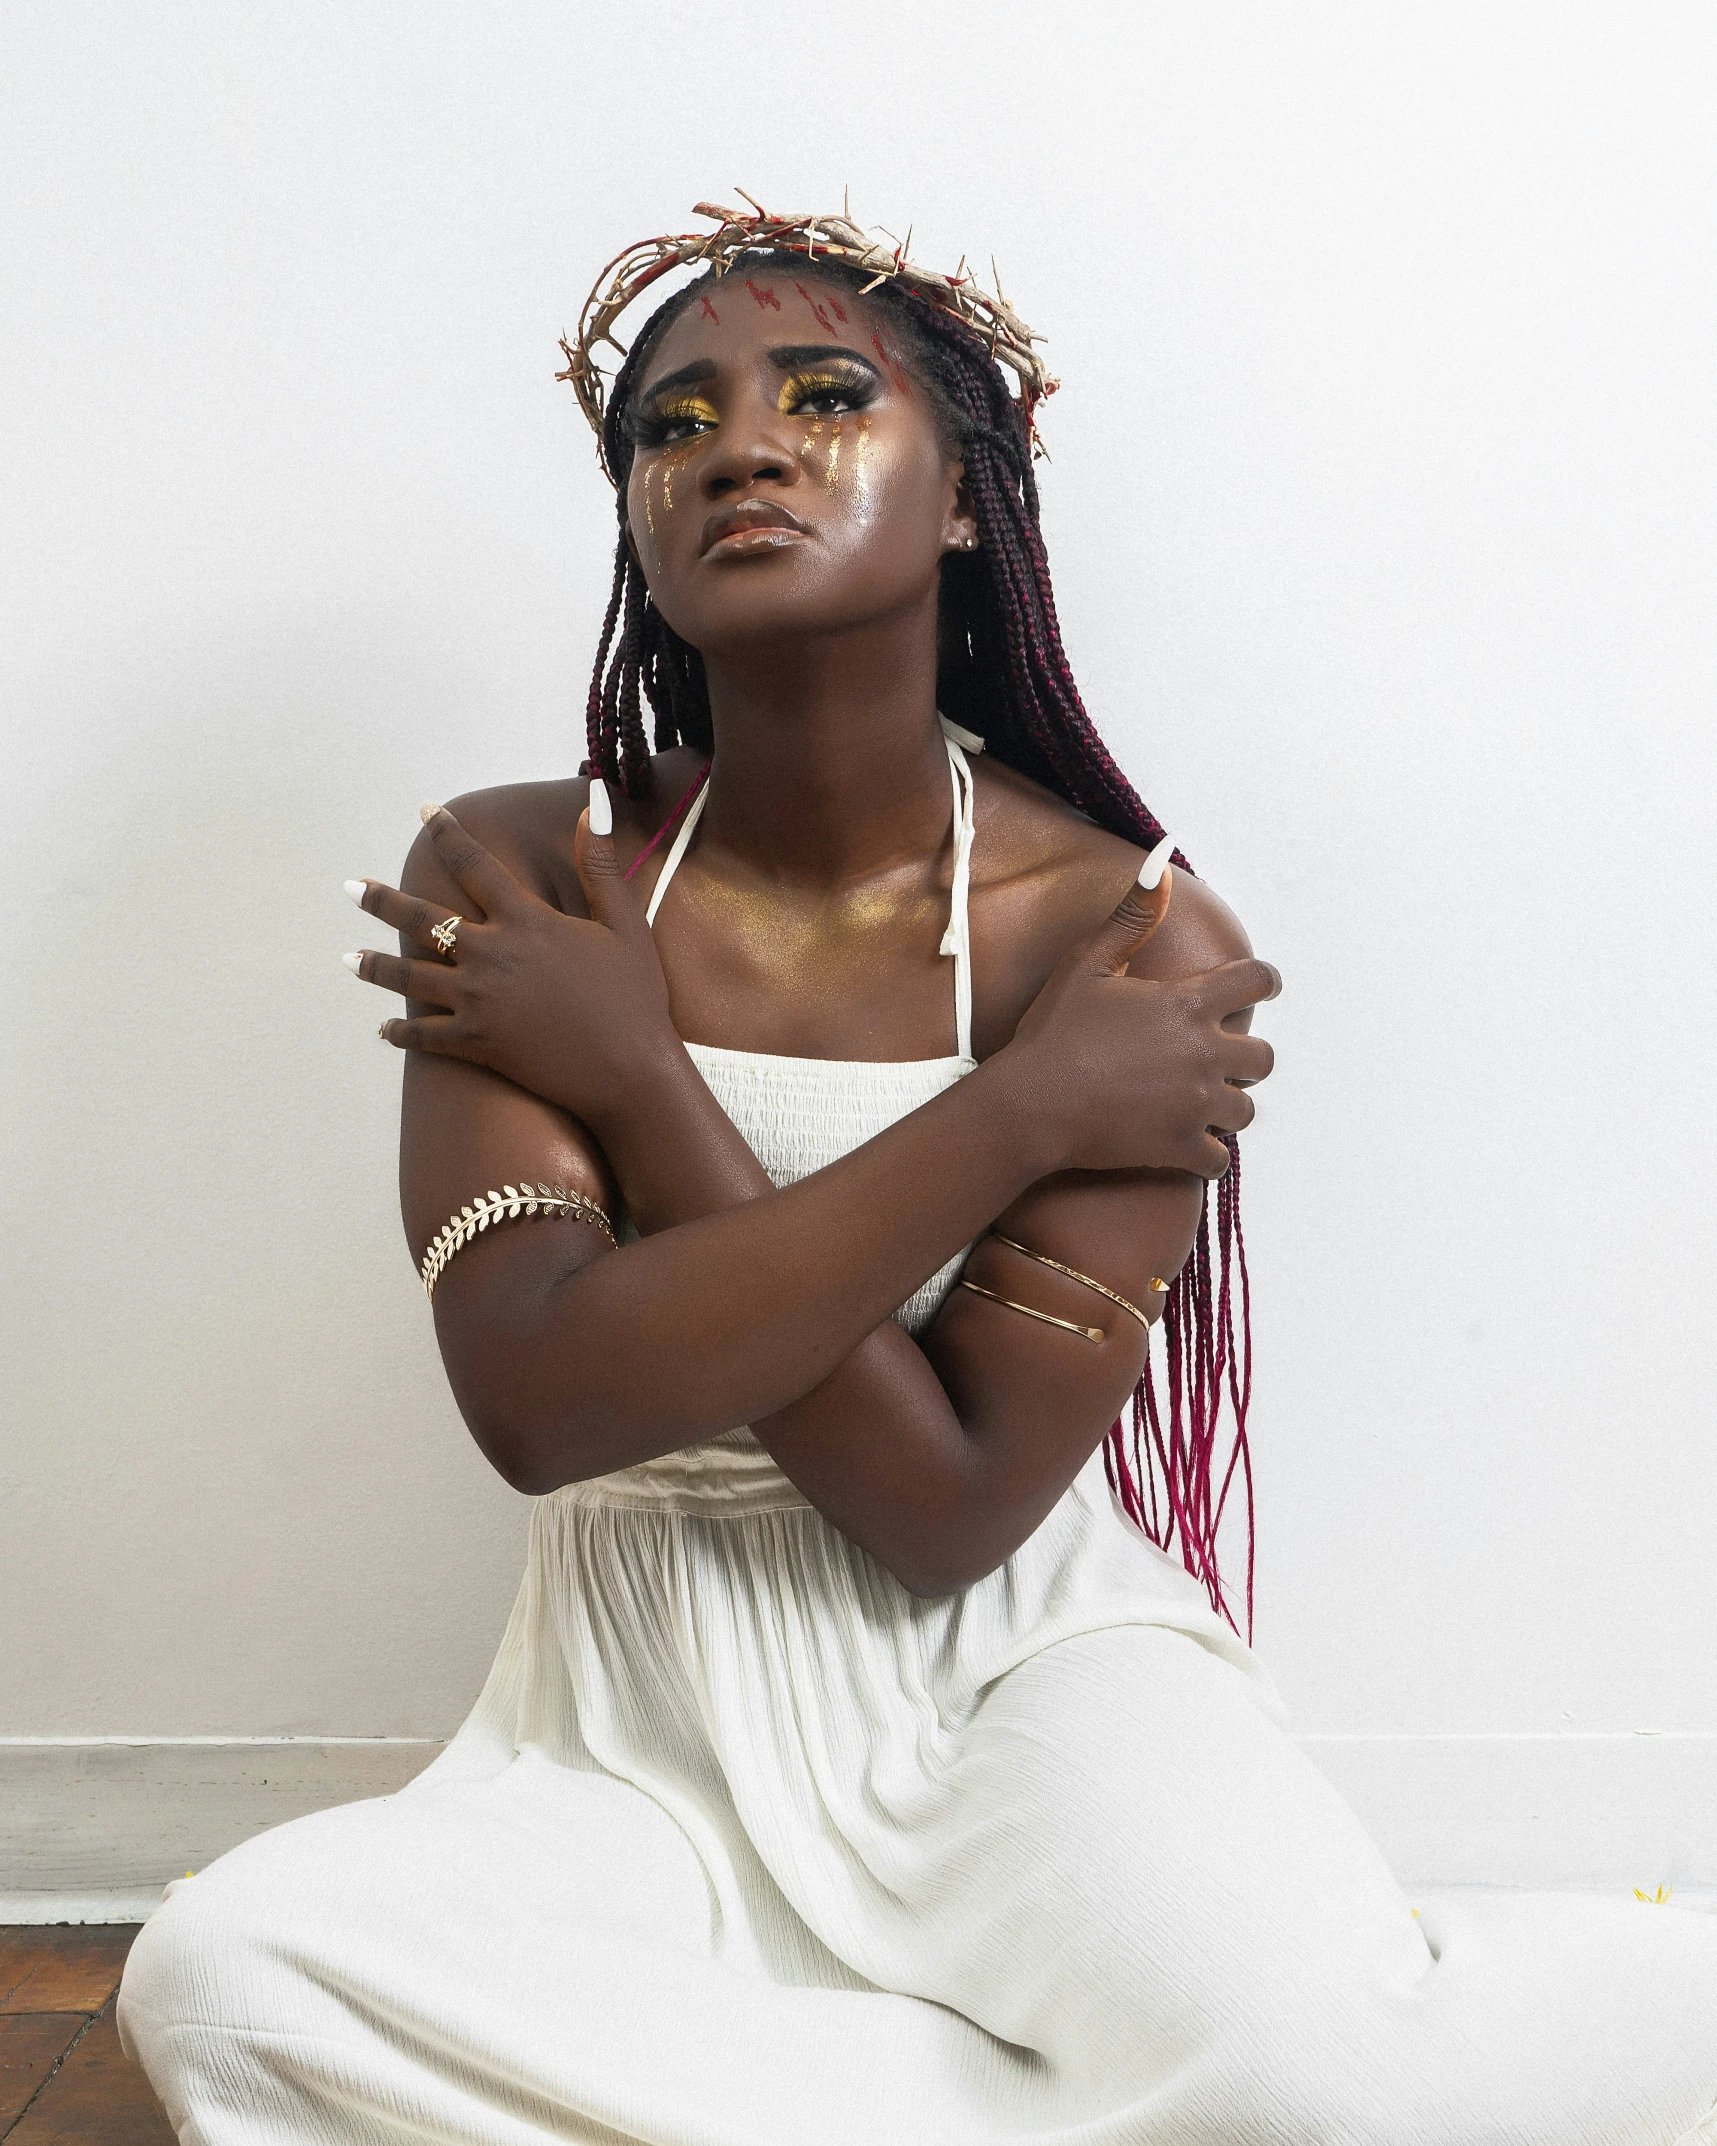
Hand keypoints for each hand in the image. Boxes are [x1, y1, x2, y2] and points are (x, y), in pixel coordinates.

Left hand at [343, 790, 680, 1126]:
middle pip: (421, 919)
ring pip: (410, 979)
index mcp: (525, 921)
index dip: (448, 834)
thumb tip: (595, 804)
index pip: (475, 865)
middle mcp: (491, 955)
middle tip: (351, 887)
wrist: (631, 1069)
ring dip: (374, 967)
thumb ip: (600, 864)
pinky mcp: (476, 1044)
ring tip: (348, 958)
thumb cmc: (635, 996)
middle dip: (382, 901)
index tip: (428, 813)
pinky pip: (425, 1038)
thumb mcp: (624, 923)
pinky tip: (383, 1030)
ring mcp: (478, 1002)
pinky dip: (401, 1034)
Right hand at [1008, 869, 1279, 1177]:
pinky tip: (1190, 1147)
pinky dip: (1208, 1154)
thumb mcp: (1088, 965)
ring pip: (1245, 1109)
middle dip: (1246, 1056)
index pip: (1256, 982)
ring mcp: (1196, 1105)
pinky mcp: (1180, 1147)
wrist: (1032, 1105)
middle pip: (1262, 1057)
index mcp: (1188, 1006)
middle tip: (1219, 1058)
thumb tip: (1162, 865)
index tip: (1262, 986)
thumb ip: (1131, 918)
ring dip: (1228, 1105)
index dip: (1264, 981)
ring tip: (1201, 1104)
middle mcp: (1204, 1055)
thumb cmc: (1054, 1033)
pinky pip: (1219, 1159)